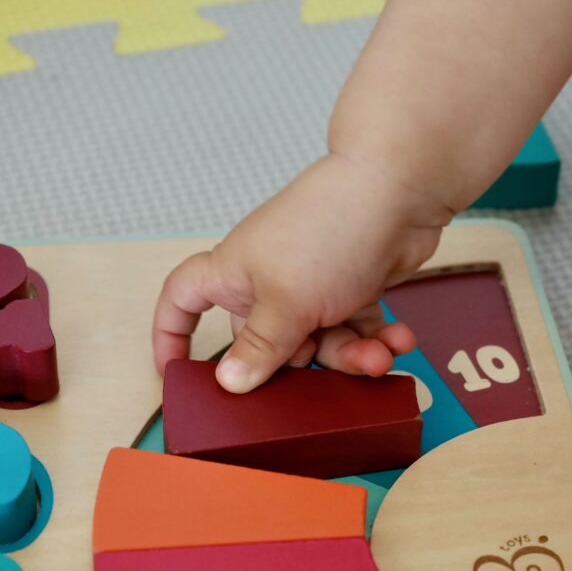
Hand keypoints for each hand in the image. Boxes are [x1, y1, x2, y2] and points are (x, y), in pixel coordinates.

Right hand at [152, 152, 452, 392]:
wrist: (400, 188)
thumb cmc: (329, 230)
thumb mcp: (287, 303)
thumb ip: (259, 347)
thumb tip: (228, 382)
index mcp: (232, 275)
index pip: (182, 301)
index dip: (171, 335)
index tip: (177, 373)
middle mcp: (265, 281)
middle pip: (264, 343)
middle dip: (300, 362)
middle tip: (326, 367)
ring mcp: (310, 284)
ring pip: (318, 341)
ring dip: (350, 354)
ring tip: (377, 356)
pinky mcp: (351, 286)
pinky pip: (355, 327)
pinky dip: (376, 336)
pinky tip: (397, 339)